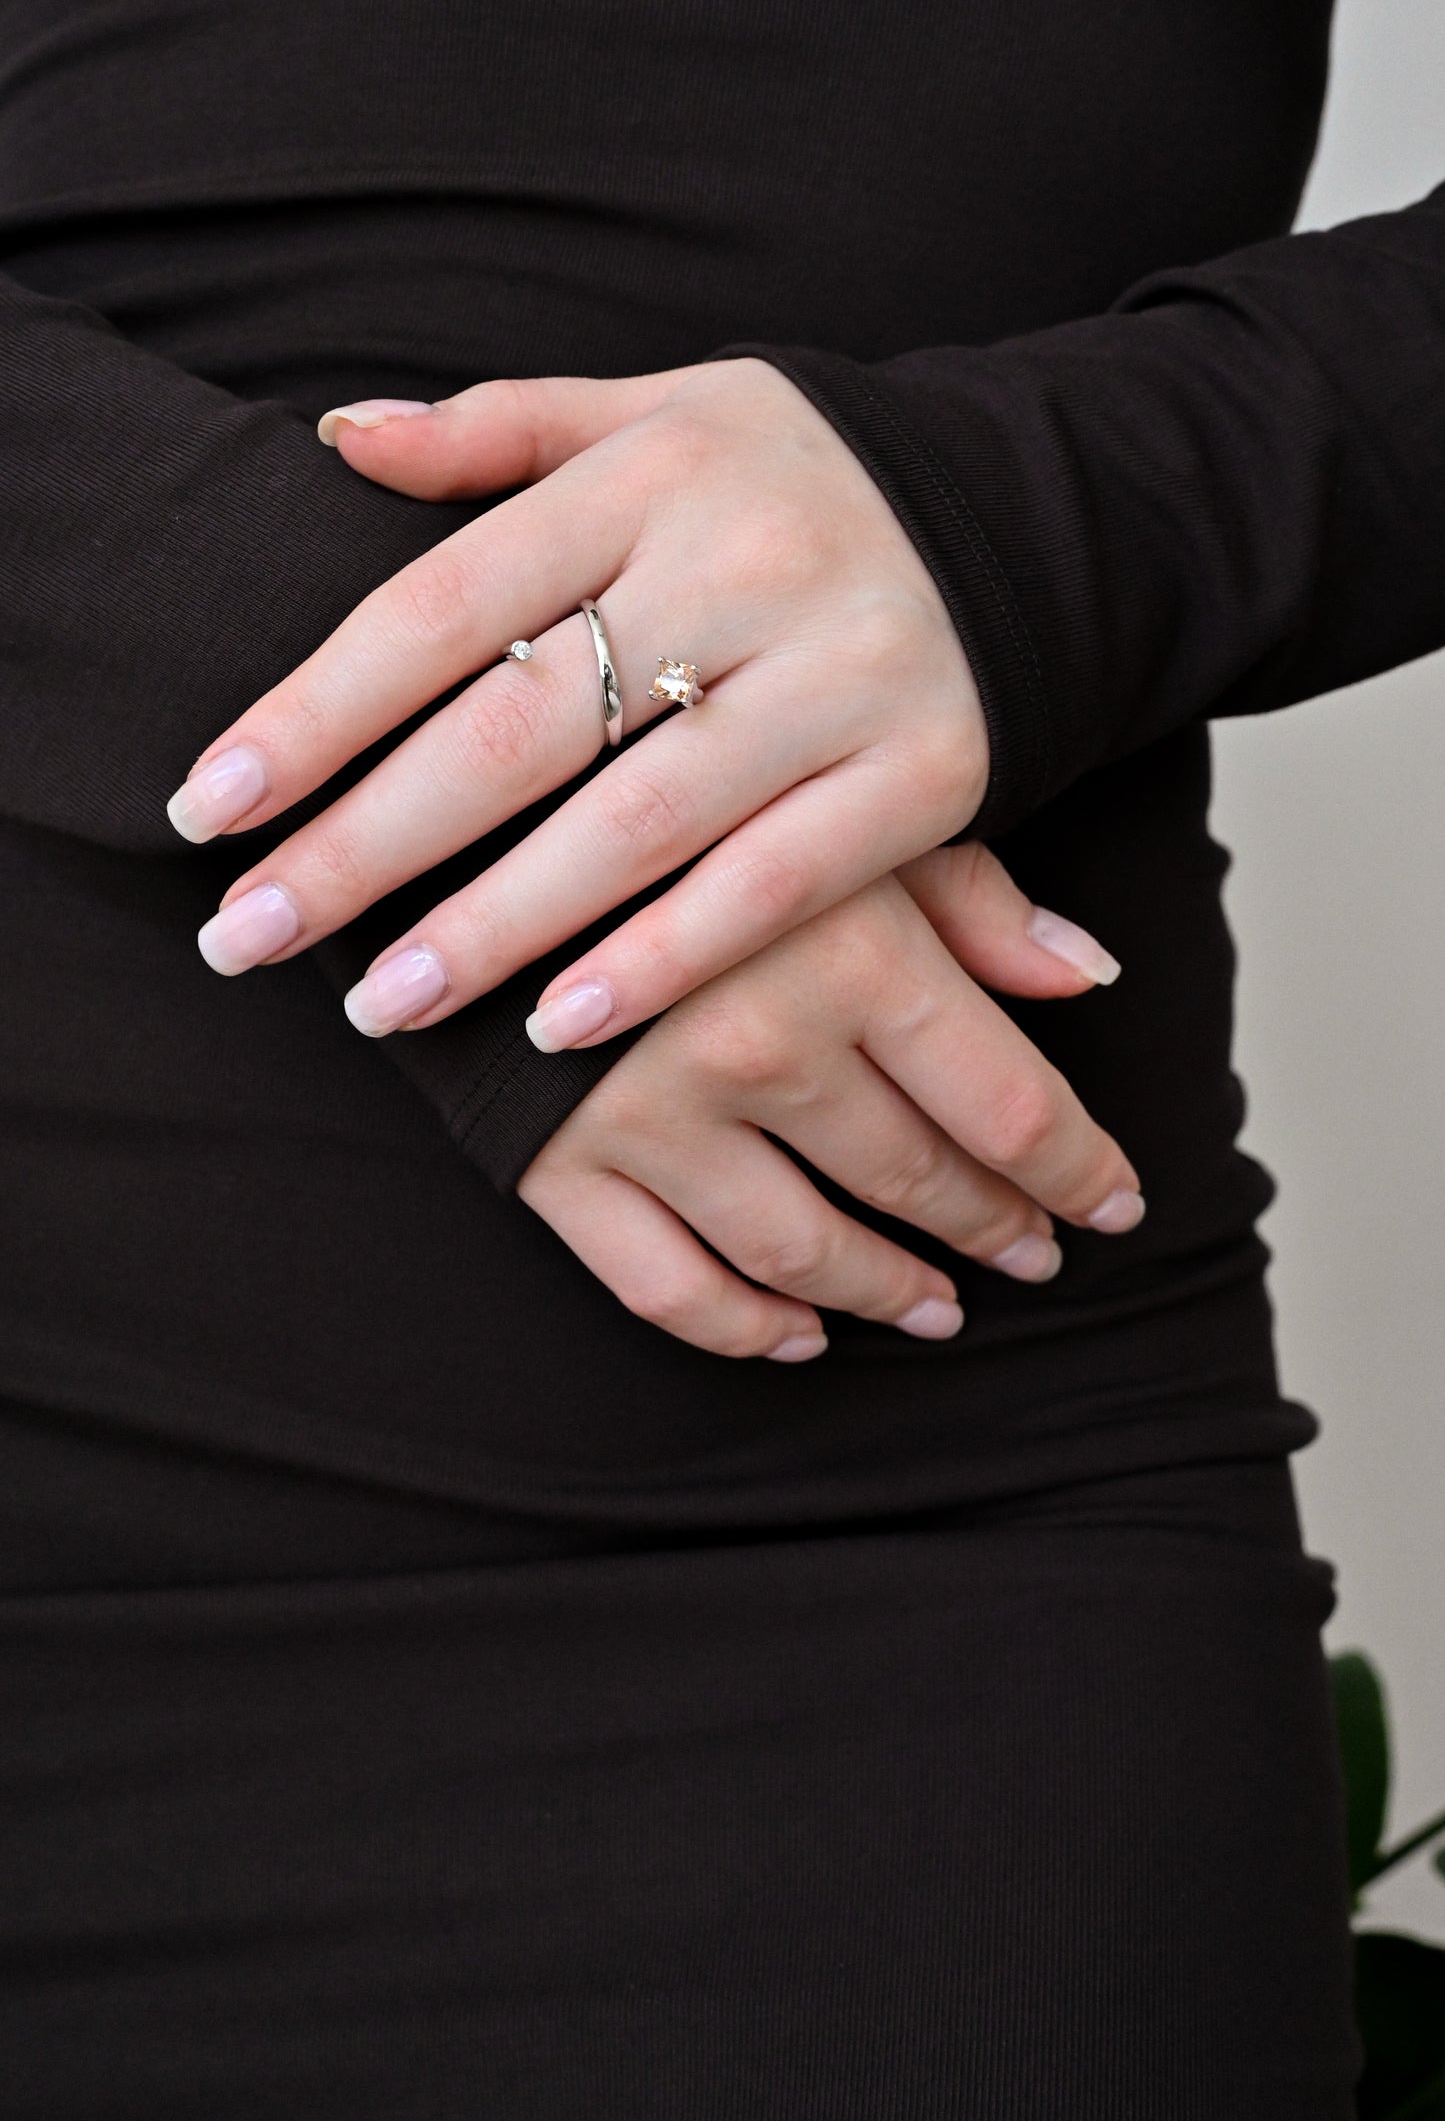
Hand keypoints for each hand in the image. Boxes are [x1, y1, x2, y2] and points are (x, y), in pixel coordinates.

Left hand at [167, 359, 990, 1045]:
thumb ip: (504, 433)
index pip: (443, 601)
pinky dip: (664, 960)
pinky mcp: (924, 773)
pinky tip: (562, 1026)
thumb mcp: (663, 415)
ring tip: (380, 1006)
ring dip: (496, 929)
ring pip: (635, 824)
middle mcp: (742, 565)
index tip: (213, 807)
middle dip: (369, 844)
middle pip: (518, 725)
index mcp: (651, 472)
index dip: (316, 710)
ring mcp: (840, 674)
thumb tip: (344, 442)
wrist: (1040, 511)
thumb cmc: (802, 480)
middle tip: (251, 939)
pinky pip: (774, 885)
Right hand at [516, 844, 1141, 1358]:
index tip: (1116, 1206)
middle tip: (1034, 1254)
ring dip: (885, 1289)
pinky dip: (742, 1326)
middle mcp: (759, 1045)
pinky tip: (798, 1334)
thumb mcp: (835, 802)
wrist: (454, 796)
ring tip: (937, 1309)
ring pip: (804, 1251)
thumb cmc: (678, 786)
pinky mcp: (555, 1161)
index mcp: (849, 948)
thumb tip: (1087, 974)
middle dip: (993, 1225)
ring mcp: (651, 1115)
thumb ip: (967, 895)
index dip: (1078, 1168)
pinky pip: (666, 1288)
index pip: (1008, 1106)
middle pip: (918, 1178)